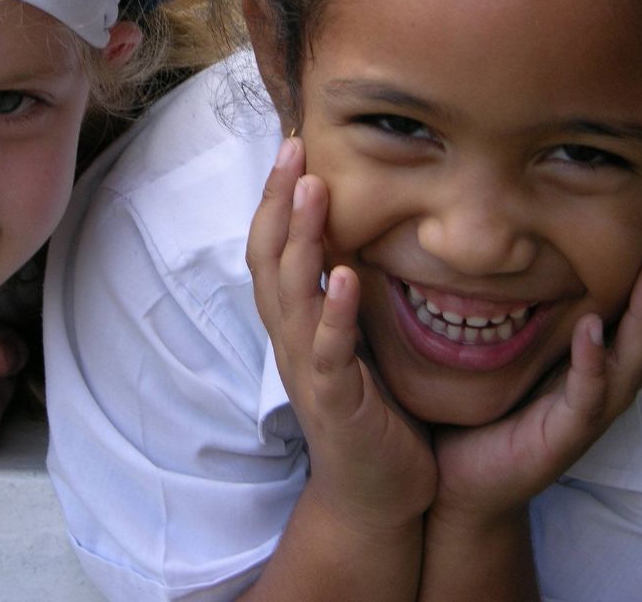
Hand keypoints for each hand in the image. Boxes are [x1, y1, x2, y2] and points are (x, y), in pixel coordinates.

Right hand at [247, 137, 436, 531]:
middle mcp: (290, 339)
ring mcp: (308, 370)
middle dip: (278, 202)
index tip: (292, 146)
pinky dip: (333, 313)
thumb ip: (338, 292)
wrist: (374, 495)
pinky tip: (345, 277)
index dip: (275, 198)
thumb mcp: (347, 340)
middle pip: (267, 260)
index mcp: (293, 322)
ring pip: (290, 295)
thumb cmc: (368, 410)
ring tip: (314, 190)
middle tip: (293, 148)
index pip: (270, 248)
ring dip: (300, 240)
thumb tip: (349, 233)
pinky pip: (329, 352)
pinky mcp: (336, 402)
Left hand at [431, 212, 641, 526]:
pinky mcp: (565, 434)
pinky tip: (593, 327)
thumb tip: (509, 243)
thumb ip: (524, 304)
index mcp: (597, 357)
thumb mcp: (513, 347)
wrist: (464, 479)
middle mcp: (605, 381)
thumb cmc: (488, 409)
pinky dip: (593, 360)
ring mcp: (590, 409)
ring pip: (635, 356)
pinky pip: (588, 394)